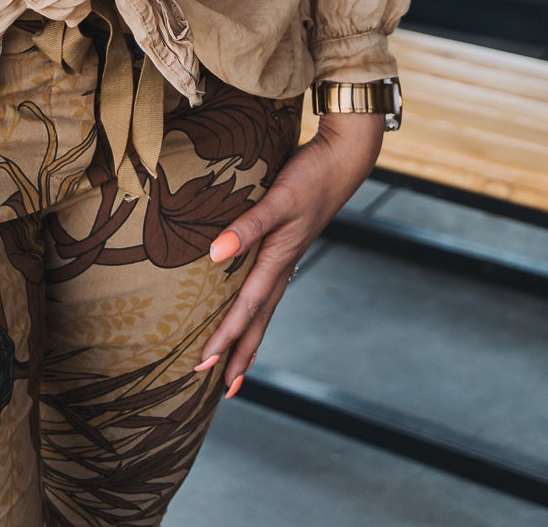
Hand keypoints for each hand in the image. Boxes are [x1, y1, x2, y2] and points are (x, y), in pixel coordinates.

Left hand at [195, 111, 383, 394]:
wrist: (341, 158)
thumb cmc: (309, 178)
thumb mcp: (277, 200)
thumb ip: (247, 226)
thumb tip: (214, 253)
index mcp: (277, 260)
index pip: (246, 309)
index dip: (225, 337)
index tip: (206, 365)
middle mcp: (282, 265)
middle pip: (258, 320)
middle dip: (240, 353)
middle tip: (222, 389)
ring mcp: (287, 257)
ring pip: (265, 308)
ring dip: (250, 337)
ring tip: (238, 364)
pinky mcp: (288, 244)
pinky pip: (268, 287)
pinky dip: (257, 308)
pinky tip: (252, 309)